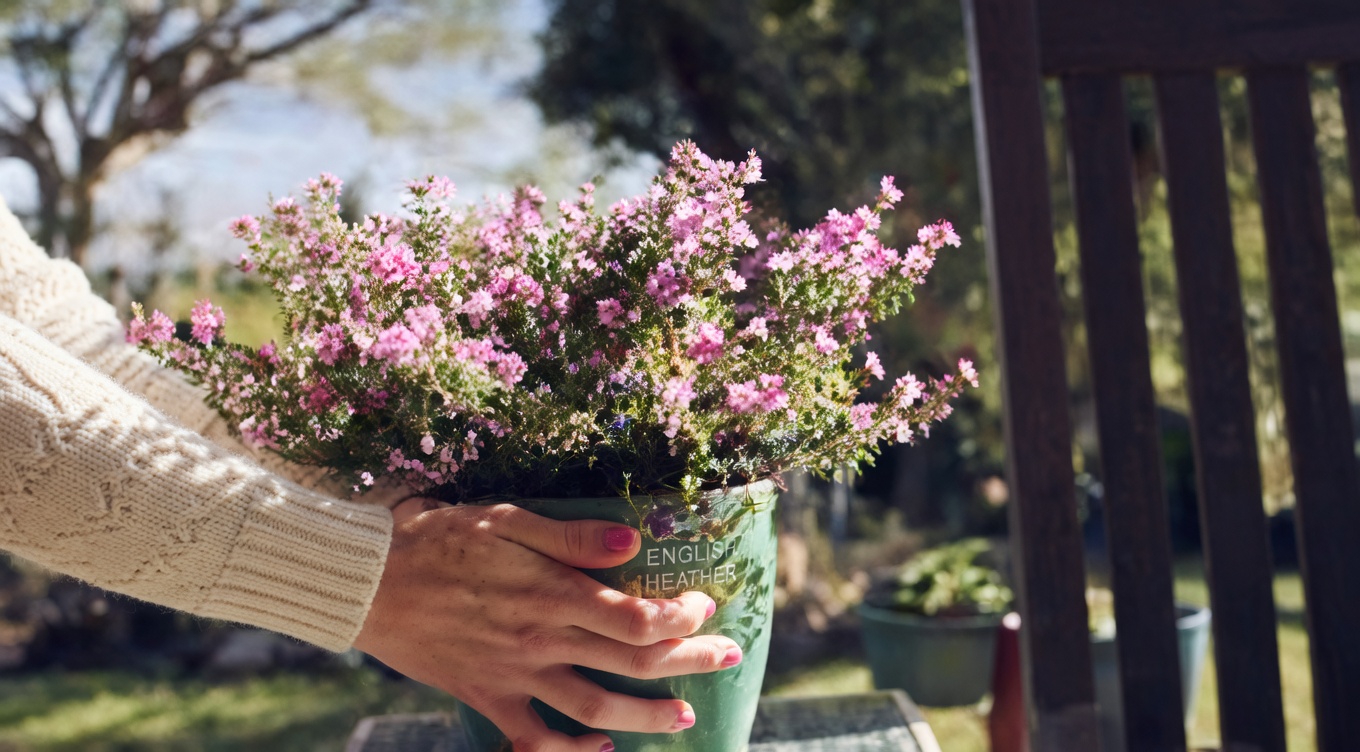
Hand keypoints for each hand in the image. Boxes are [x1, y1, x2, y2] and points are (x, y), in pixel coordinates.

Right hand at [355, 497, 742, 751]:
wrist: (366, 582)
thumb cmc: (436, 539)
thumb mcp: (505, 520)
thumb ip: (571, 536)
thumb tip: (634, 540)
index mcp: (550, 593)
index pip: (635, 618)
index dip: (680, 617)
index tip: (705, 605)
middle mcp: (540, 640)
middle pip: (631, 661)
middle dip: (690, 661)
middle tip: (729, 656)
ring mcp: (514, 675)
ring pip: (595, 707)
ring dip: (647, 715)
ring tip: (686, 716)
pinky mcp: (486, 696)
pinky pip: (534, 739)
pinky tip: (599, 749)